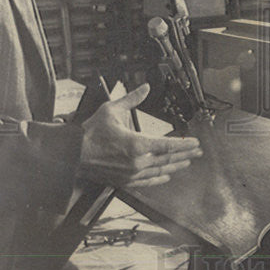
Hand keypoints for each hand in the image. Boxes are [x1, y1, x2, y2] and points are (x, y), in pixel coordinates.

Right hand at [79, 83, 203, 188]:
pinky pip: (146, 182)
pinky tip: (166, 177)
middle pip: (168, 159)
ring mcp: (131, 174)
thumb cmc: (90, 133)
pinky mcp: (123, 181)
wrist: (72, 155)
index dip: (184, 145)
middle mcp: (137, 162)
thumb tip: (145, 87)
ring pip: (159, 171)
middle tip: (198, 152)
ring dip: (175, 166)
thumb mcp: (111, 110)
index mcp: (137, 145)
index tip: (196, 143)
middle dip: (185, 155)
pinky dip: (158, 179)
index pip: (168, 146)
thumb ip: (132, 99)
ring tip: (187, 162)